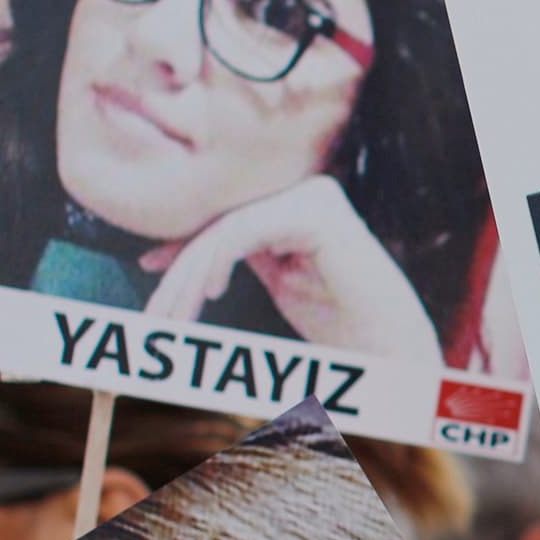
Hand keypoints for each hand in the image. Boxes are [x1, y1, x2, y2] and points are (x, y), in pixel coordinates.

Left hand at [145, 176, 441, 366]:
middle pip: (223, 224)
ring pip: (228, 229)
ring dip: (192, 276)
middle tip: (155, 314)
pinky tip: (213, 292)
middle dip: (180, 269)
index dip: (183, 247)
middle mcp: (306, 191)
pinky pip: (246, 231)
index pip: (227, 221)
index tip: (147, 271)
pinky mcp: (314, 212)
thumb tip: (178, 253)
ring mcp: (312, 197)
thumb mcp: (278, 281)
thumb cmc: (342, 323)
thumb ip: (240, 256)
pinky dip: (219, 261)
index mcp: (298, 204)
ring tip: (176, 317)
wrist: (391, 347)